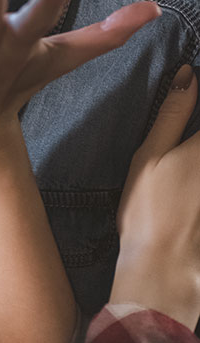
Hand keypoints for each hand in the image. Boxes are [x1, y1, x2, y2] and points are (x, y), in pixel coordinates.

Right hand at [111, 64, 199, 329]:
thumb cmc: (148, 208)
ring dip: (196, 143)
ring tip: (179, 173)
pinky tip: (189, 181)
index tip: (194, 77)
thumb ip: (172, 113)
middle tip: (179, 146)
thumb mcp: (149, 154)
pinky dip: (197, 170)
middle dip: (196, 122)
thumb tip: (189, 73)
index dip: (198, 93)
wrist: (164, 268)